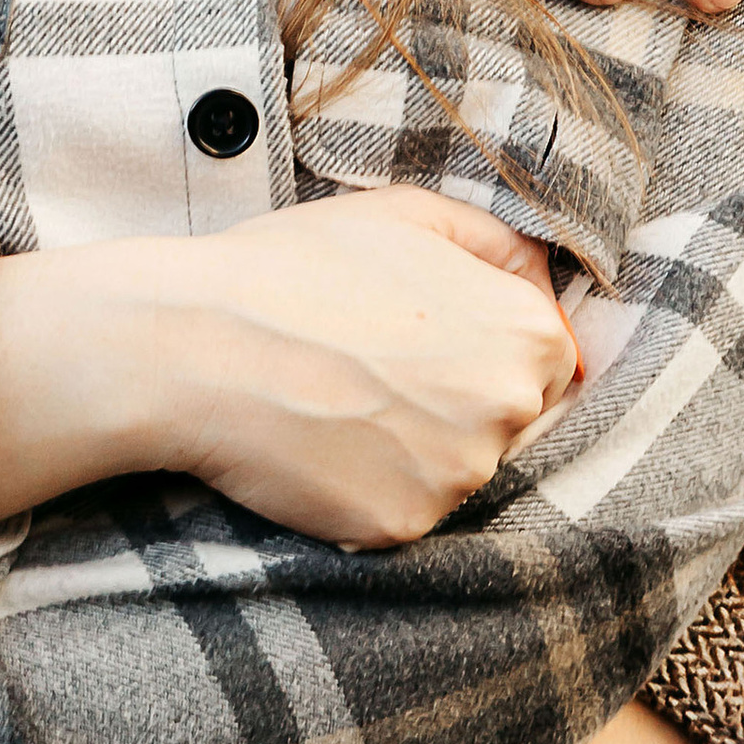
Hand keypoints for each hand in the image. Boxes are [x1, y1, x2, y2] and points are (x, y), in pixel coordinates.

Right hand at [0, 187, 578, 546]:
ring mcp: (459, 475)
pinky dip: (371, 490)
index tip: (425, 343)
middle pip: (510, 422)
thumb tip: (544, 278)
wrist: (197, 344)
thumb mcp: (407, 216)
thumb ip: (496, 242)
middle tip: (376, 375)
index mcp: (526, 333)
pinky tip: (322, 448)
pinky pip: (406, 513)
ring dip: (416, 450)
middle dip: (456, 402)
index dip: (484, 348)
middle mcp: (509, 409)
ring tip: (342, 405)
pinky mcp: (404, 527)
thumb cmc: (296, 268)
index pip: (546, 362)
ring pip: (458, 471)